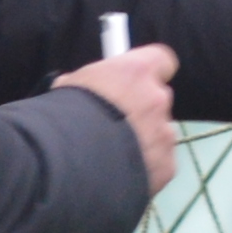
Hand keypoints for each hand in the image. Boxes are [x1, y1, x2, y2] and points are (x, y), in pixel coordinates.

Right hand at [59, 40, 183, 193]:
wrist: (70, 163)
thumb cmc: (64, 116)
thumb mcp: (70, 87)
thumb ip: (93, 85)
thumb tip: (88, 91)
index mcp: (136, 71)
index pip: (161, 60)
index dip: (149, 72)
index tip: (134, 81)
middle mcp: (158, 98)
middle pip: (159, 99)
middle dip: (142, 109)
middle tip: (116, 123)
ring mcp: (165, 134)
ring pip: (159, 133)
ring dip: (143, 140)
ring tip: (114, 154)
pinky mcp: (167, 166)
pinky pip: (159, 162)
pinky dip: (145, 166)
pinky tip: (121, 173)